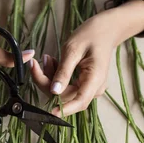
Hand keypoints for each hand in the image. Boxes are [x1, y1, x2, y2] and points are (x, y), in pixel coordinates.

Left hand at [30, 0, 143, 116]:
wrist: (105, 29)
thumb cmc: (91, 35)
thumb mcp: (73, 49)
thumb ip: (63, 71)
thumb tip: (54, 91)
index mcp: (95, 79)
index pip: (79, 102)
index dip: (63, 109)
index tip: (49, 112)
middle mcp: (93, 88)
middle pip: (66, 97)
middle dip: (48, 83)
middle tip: (38, 63)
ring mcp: (89, 87)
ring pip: (63, 92)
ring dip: (50, 78)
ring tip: (48, 58)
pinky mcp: (83, 85)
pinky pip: (66, 87)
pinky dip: (56, 77)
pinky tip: (53, 62)